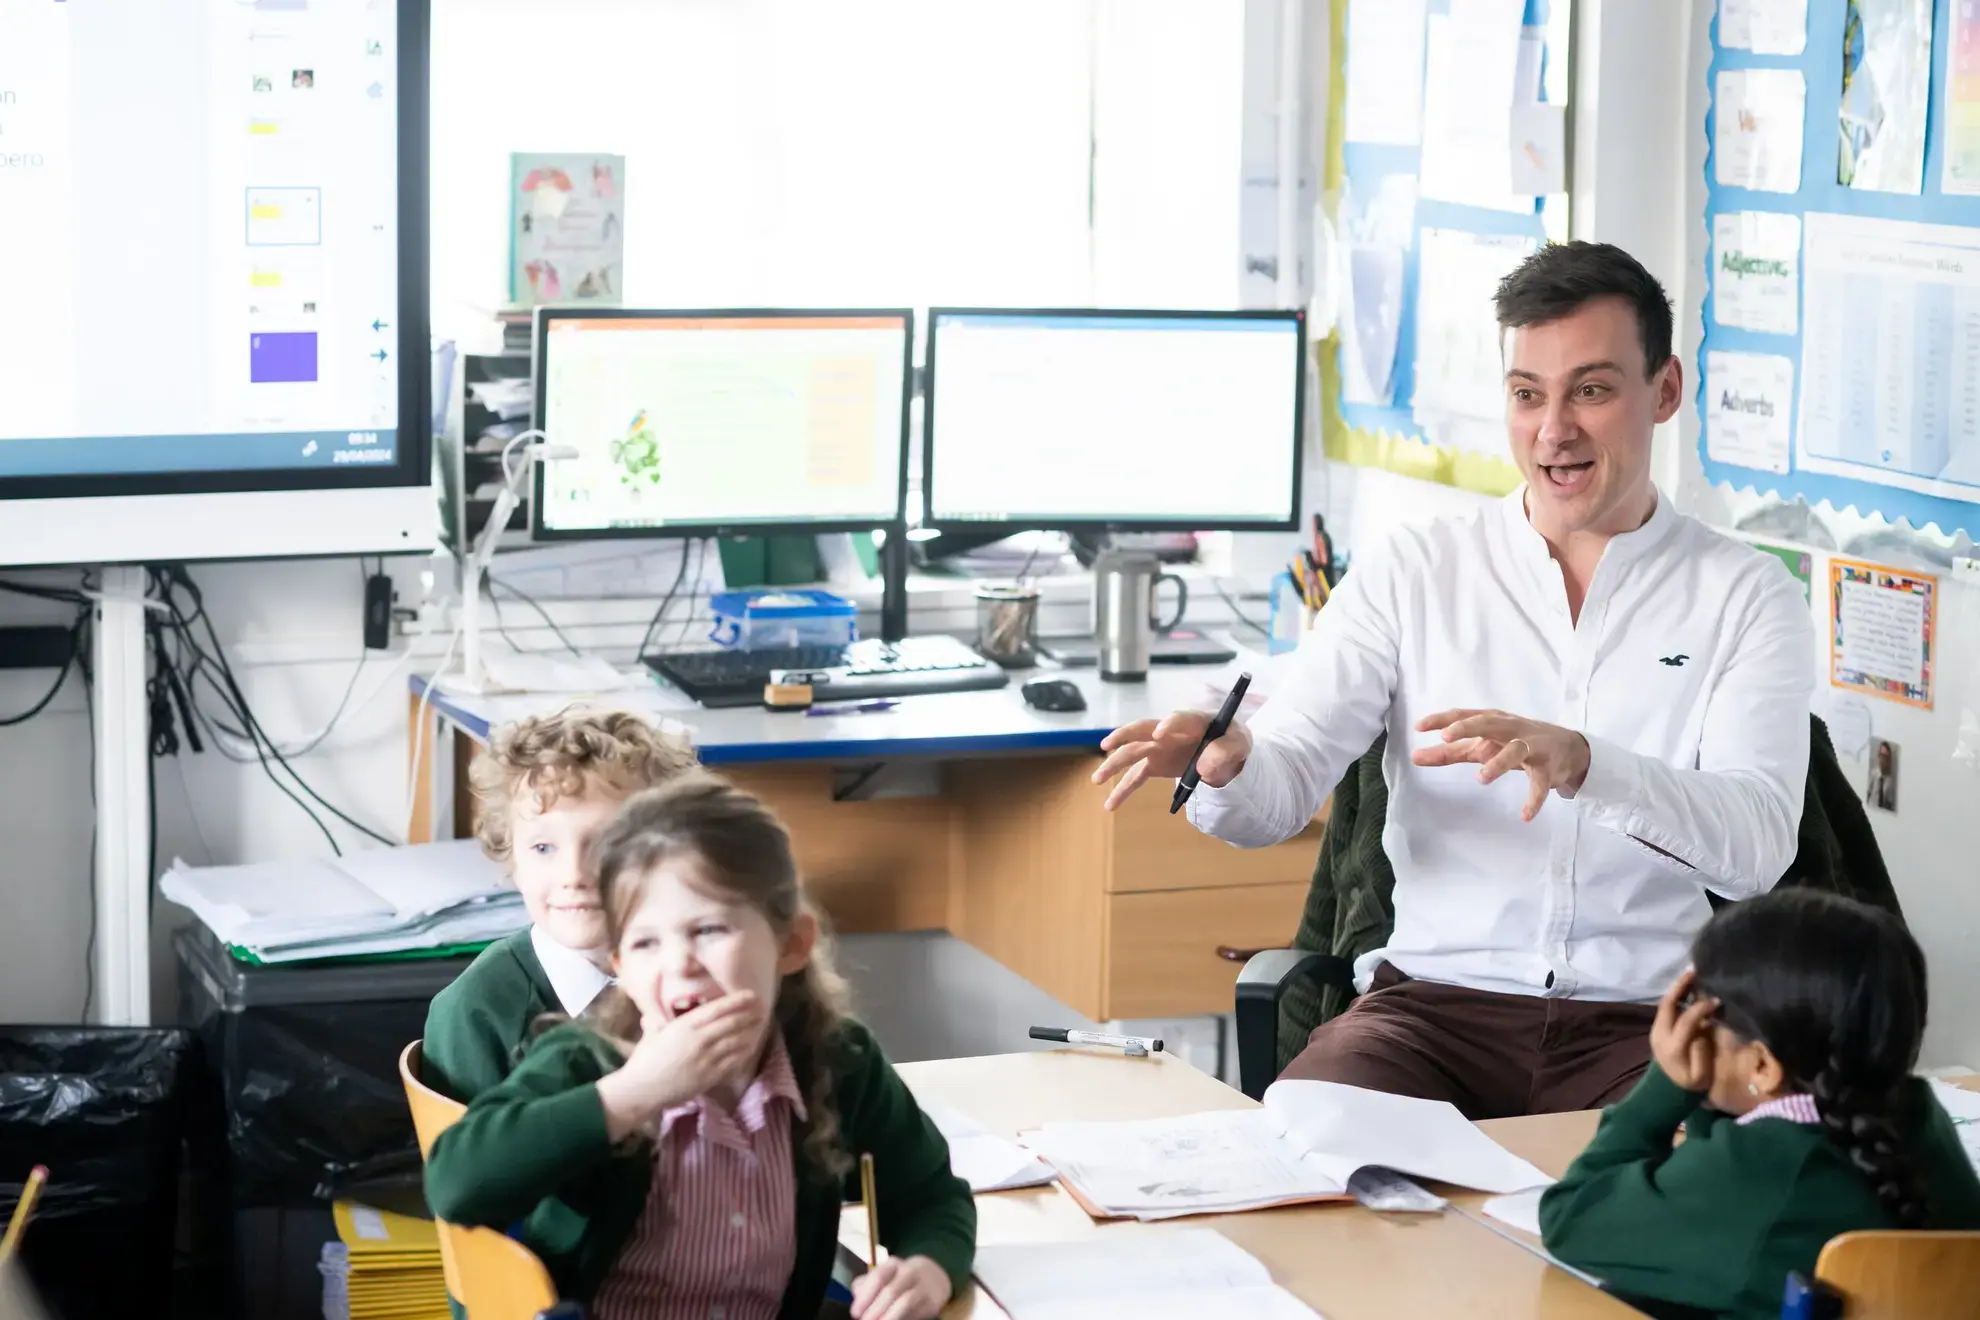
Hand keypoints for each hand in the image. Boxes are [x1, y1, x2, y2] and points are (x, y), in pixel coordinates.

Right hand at [596, 992, 765, 1138]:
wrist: (641, 1089)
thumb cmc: (644, 1060)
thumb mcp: (652, 1033)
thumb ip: (658, 1021)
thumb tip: (654, 1016)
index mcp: (686, 1025)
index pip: (718, 1009)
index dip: (737, 1001)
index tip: (751, 995)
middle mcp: (700, 1039)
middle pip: (732, 1023)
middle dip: (750, 1015)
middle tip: (763, 1008)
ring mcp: (707, 1058)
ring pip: (736, 1042)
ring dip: (750, 1032)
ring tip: (760, 1025)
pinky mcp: (710, 1076)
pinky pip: (733, 1062)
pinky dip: (744, 1052)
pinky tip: (750, 1047)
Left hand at [851, 1254, 952, 1319]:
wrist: (934, 1277)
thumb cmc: (900, 1278)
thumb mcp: (884, 1275)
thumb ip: (866, 1284)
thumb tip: (857, 1297)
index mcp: (894, 1264)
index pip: (878, 1277)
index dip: (865, 1297)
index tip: (855, 1313)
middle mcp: (911, 1271)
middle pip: (891, 1291)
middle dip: (875, 1310)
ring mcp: (924, 1285)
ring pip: (906, 1302)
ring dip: (889, 1317)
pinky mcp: (933, 1302)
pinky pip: (917, 1313)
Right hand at [1091, 710, 1251, 810]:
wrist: (1226, 752)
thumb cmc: (1231, 742)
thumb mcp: (1239, 744)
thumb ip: (1224, 753)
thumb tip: (1203, 769)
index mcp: (1193, 721)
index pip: (1178, 718)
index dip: (1169, 724)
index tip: (1161, 734)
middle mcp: (1169, 731)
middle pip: (1142, 730)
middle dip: (1124, 737)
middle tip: (1108, 746)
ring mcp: (1159, 748)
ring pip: (1131, 753)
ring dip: (1113, 765)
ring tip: (1097, 779)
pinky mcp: (1156, 764)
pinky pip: (1135, 776)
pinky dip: (1123, 790)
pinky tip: (1110, 804)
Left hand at [1411, 709, 1590, 821]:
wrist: (1567, 747)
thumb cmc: (1514, 742)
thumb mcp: (1481, 745)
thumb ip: (1449, 752)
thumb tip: (1415, 757)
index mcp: (1492, 720)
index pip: (1464, 715)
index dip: (1441, 719)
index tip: (1419, 726)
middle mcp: (1511, 728)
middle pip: (1488, 723)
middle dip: (1467, 728)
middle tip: (1446, 738)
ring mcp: (1532, 747)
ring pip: (1515, 750)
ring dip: (1498, 763)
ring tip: (1481, 778)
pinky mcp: (1548, 768)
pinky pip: (1541, 784)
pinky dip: (1534, 800)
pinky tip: (1525, 816)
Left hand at [1650, 969, 1719, 1092]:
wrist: (1668, 1090)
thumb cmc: (1690, 1083)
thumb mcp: (1701, 1072)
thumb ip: (1702, 1048)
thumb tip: (1706, 1025)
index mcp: (1672, 1046)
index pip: (1686, 1020)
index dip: (1701, 1008)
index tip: (1716, 1000)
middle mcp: (1660, 1033)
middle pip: (1667, 1004)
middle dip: (1680, 986)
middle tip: (1695, 971)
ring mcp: (1656, 1029)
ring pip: (1665, 1003)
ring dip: (1678, 988)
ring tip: (1692, 974)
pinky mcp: (1658, 1027)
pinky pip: (1666, 1008)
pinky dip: (1676, 996)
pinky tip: (1687, 988)